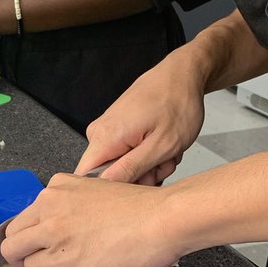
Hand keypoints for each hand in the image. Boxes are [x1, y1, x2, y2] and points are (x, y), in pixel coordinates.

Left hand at [1, 174, 184, 266]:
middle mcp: (50, 203)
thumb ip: (77, 210)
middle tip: (46, 266)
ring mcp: (53, 228)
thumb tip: (71, 233)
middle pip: (14, 232)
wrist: (164, 220)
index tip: (52, 247)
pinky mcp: (61, 255)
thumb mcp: (100, 196)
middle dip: (25, 253)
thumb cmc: (145, 212)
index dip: (37, 236)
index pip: (29, 214)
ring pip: (13, 251)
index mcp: (60, 186)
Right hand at [75, 51, 206, 184]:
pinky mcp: (117, 128)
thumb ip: (130, 169)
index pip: (85, 179)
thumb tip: (106, 188)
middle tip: (163, 163)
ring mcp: (108, 130)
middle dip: (140, 176)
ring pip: (122, 165)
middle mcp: (100, 133)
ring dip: (148, 165)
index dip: (110, 191)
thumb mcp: (161, 145)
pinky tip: (162, 144)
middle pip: (108, 175)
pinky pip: (127, 153)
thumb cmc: (177, 103)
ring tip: (167, 150)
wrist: (182, 75)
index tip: (137, 184)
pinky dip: (148, 154)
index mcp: (105, 137)